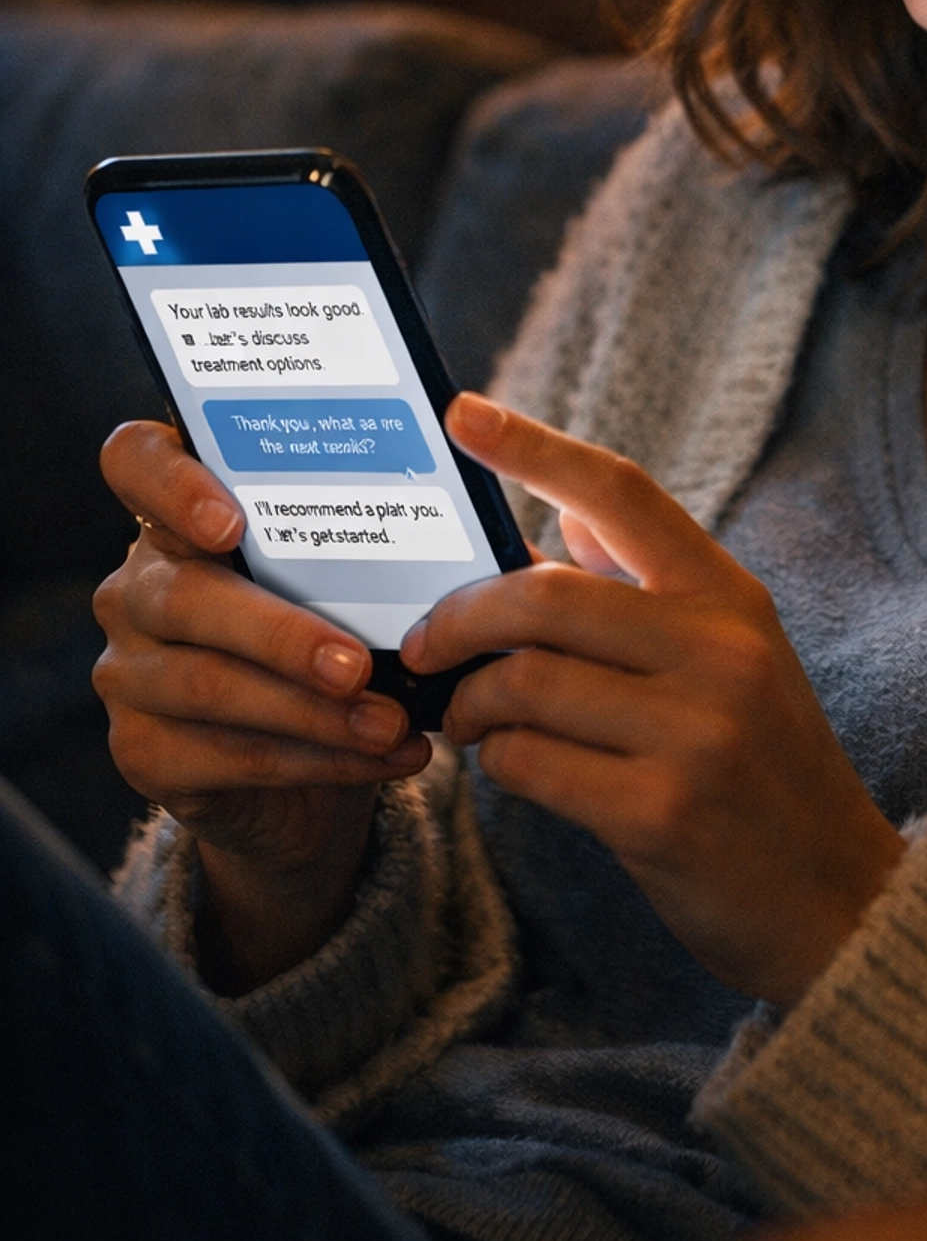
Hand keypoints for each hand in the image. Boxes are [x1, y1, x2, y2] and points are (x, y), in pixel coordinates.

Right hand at [93, 421, 431, 987]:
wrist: (307, 779)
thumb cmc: (339, 642)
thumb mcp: (356, 586)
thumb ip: (384, 549)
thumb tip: (484, 541)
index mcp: (181, 515)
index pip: (135, 461)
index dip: (172, 483)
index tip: (232, 524)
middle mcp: (138, 585)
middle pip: (185, 595)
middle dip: (281, 633)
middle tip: (358, 666)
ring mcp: (129, 671)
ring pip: (209, 686)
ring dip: (313, 710)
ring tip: (392, 722)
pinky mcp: (143, 752)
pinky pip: (228, 756)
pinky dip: (319, 758)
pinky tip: (383, 756)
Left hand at [403, 391, 905, 1008]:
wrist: (840, 901)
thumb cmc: (766, 772)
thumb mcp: (737, 660)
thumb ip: (651, 589)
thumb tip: (564, 518)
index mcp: (731, 598)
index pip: (622, 492)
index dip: (534, 445)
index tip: (461, 411)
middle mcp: (719, 651)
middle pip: (542, 595)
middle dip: (458, 618)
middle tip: (424, 645)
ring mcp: (695, 732)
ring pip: (522, 682)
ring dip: (469, 704)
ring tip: (466, 720)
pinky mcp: (660, 812)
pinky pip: (530, 762)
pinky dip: (497, 762)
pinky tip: (507, 766)